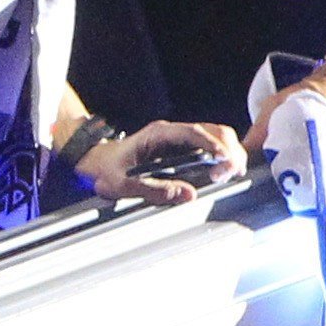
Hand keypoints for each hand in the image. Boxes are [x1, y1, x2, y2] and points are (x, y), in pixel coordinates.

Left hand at [79, 118, 241, 203]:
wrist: (96, 161)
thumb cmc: (106, 169)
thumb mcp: (121, 183)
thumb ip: (153, 190)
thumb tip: (188, 194)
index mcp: (157, 134)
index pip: (192, 132)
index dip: (213, 144)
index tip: (225, 160)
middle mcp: (172, 133)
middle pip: (213, 131)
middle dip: (228, 150)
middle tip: (228, 174)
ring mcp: (179, 139)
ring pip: (216, 137)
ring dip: (229, 153)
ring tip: (229, 175)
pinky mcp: (184, 149)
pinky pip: (211, 147)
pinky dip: (223, 157)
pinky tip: (225, 172)